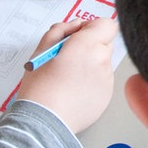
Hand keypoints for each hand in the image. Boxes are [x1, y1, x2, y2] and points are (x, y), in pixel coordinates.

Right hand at [15, 17, 117, 133]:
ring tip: (69, 79)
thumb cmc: (39, 88)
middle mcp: (101, 60)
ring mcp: (107, 79)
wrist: (44, 122)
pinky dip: (93, 82)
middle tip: (69, 59)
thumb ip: (60, 31)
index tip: (79, 36)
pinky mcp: (107, 95)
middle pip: (105, 43)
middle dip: (90, 46)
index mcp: (86, 45)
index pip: (107, 25)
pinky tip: (75, 91)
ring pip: (104, 63)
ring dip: (91, 65)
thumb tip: (76, 25)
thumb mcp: (40, 52)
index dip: (93, 28)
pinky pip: (103, 81)